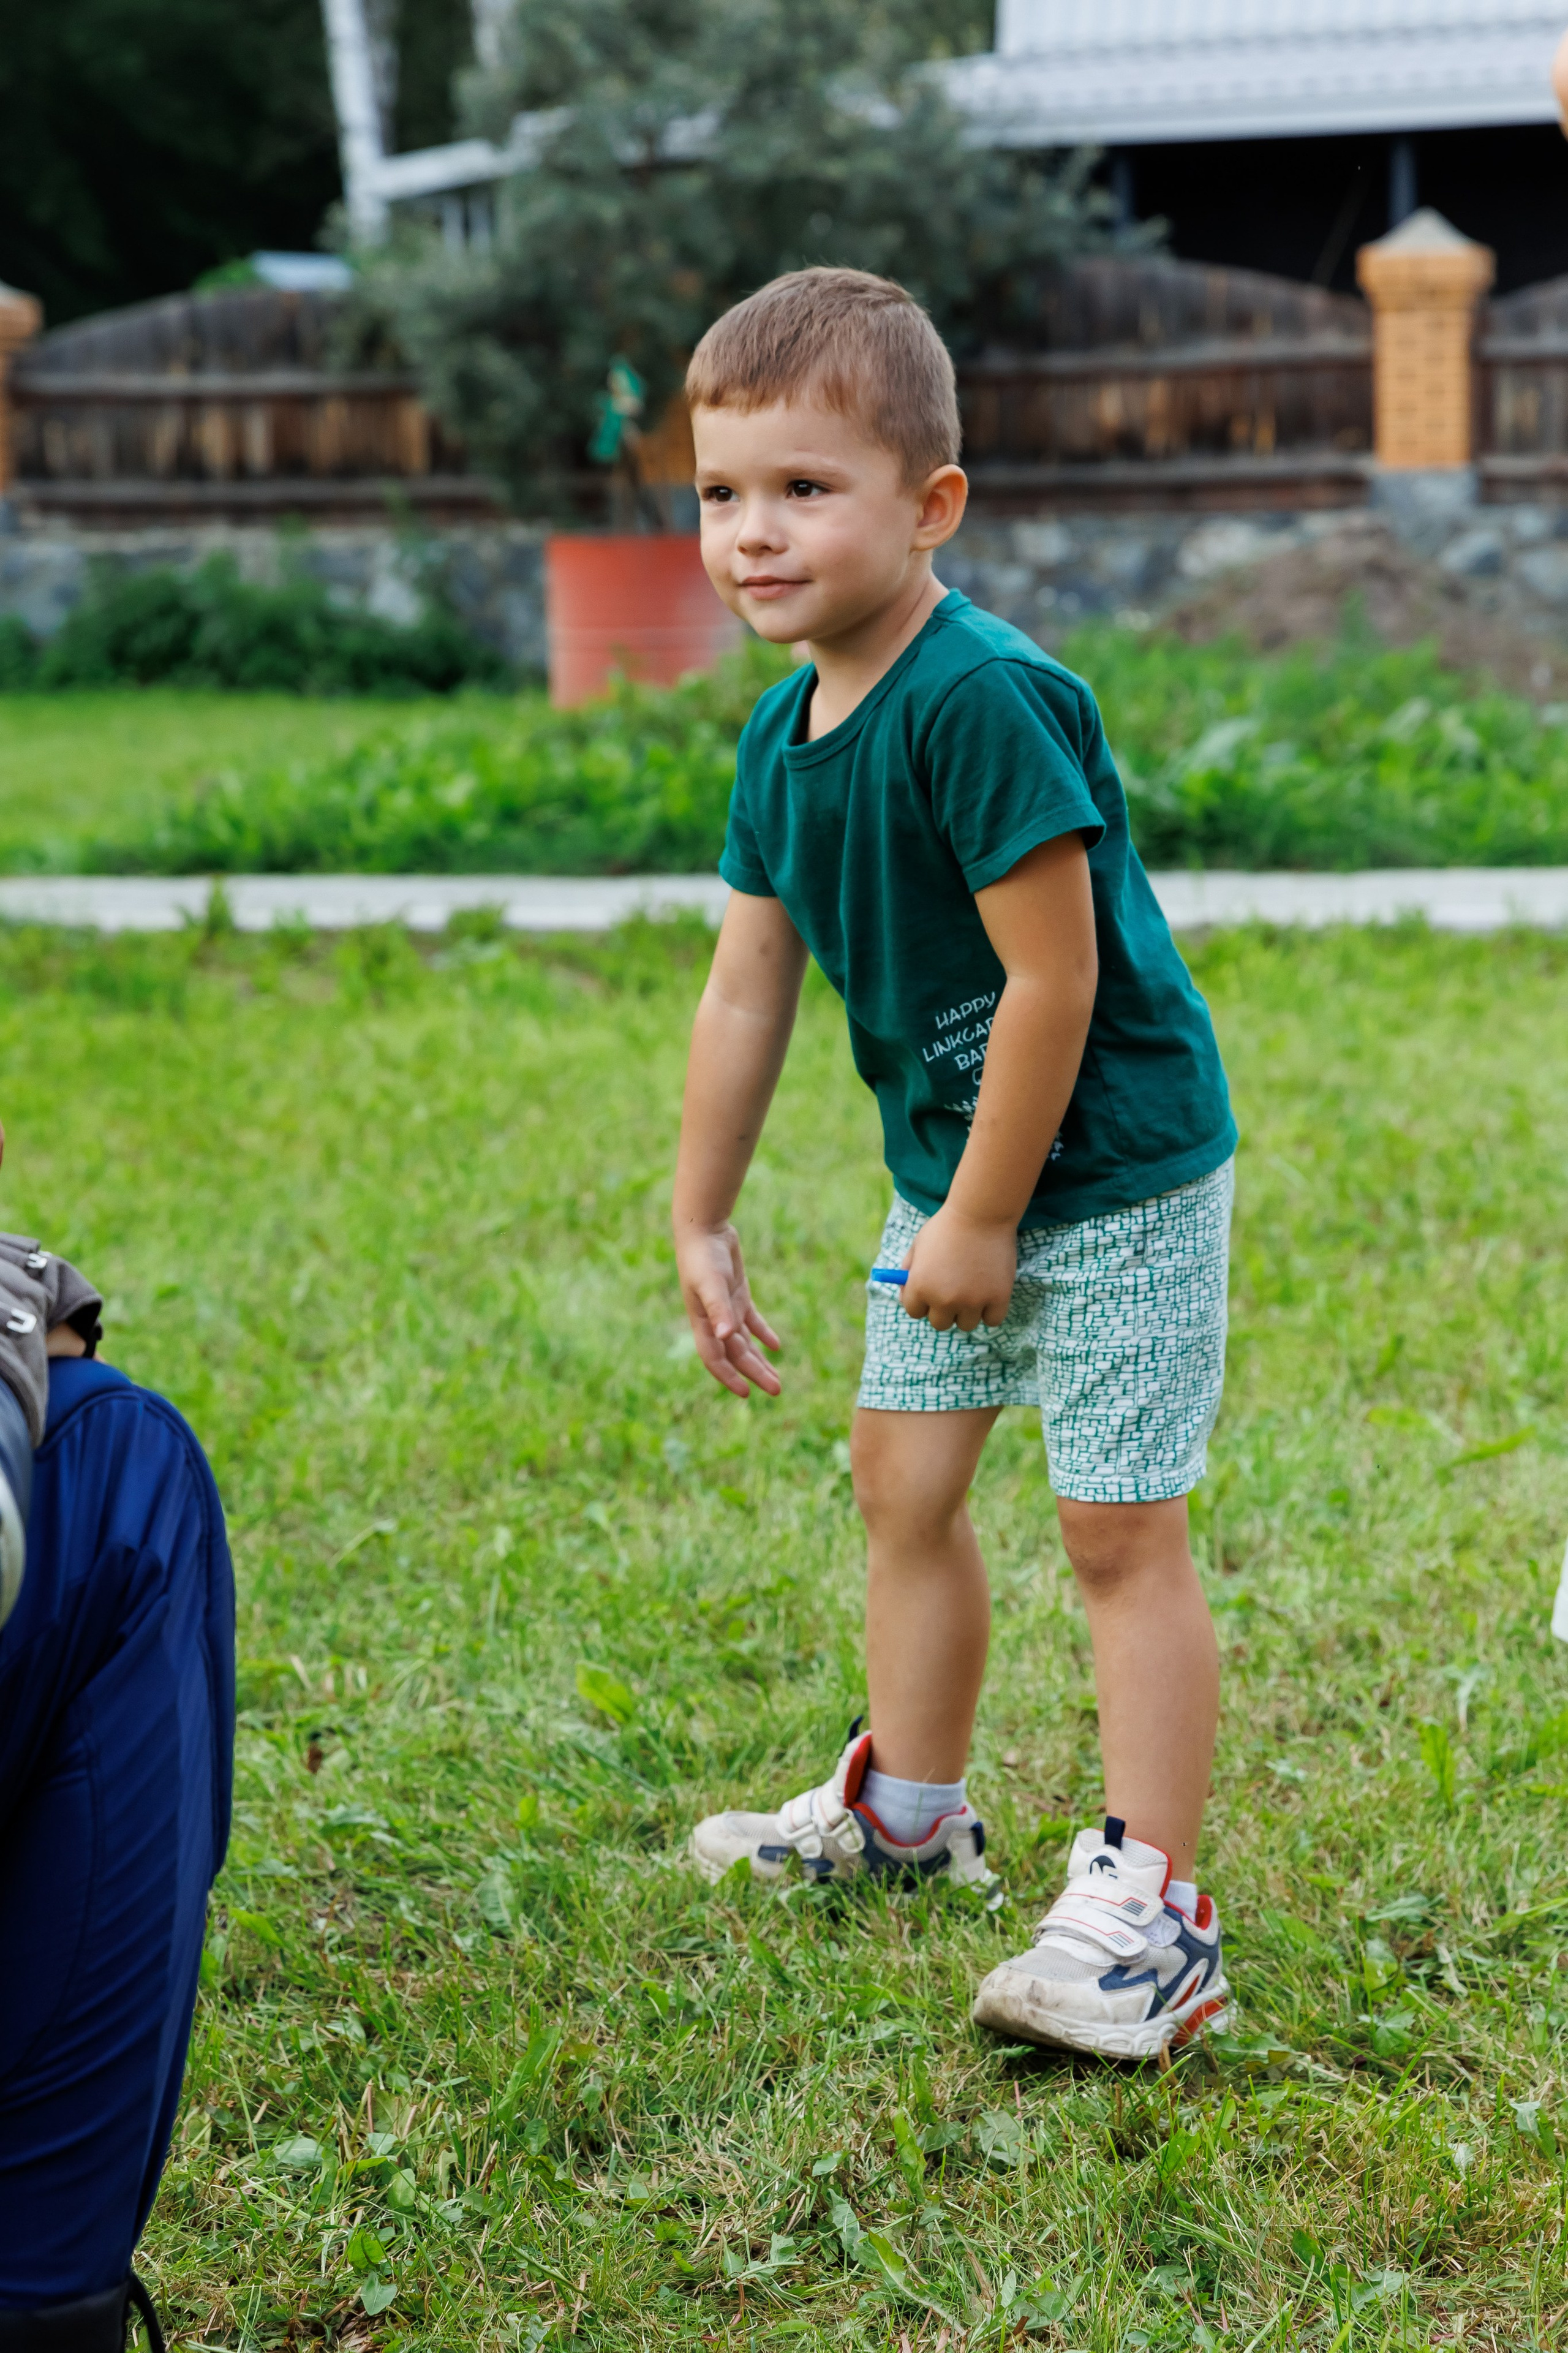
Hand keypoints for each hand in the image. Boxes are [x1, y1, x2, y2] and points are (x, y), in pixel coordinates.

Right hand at [677, 1222, 782, 1397]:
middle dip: (754, 1373)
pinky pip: (752, 1322)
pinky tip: (776, 1346)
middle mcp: (714, 1321)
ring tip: (776, 1379)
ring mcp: (727, 1309)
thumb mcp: (711, 1283)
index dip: (729, 1377)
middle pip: (736, 1355)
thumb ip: (719, 1309)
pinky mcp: (737, 1296)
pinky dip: (763, 1334)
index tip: (746, 1393)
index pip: (715, 1358)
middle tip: (776, 1390)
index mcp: (703, 1322)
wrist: (704, 1229)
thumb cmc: (703, 1257)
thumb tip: (725, 1336)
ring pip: (745, 1343)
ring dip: (760, 1360)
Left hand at [902, 1206, 1014, 1332]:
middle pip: (939, 1323)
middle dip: (944, 1310)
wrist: (981, 1212)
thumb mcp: (919, 1244)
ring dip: (967, 1312)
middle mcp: (944, 1299)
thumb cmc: (947, 1226)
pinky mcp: (998, 1298)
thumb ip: (909, 1271)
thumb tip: (906, 1296)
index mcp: (920, 1286)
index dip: (921, 1302)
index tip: (931, 1292)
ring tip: (973, 1288)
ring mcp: (972, 1301)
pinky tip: (989, 1292)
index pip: (914, 1312)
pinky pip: (992, 1321)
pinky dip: (991, 1311)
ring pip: (966, 1324)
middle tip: (953, 1291)